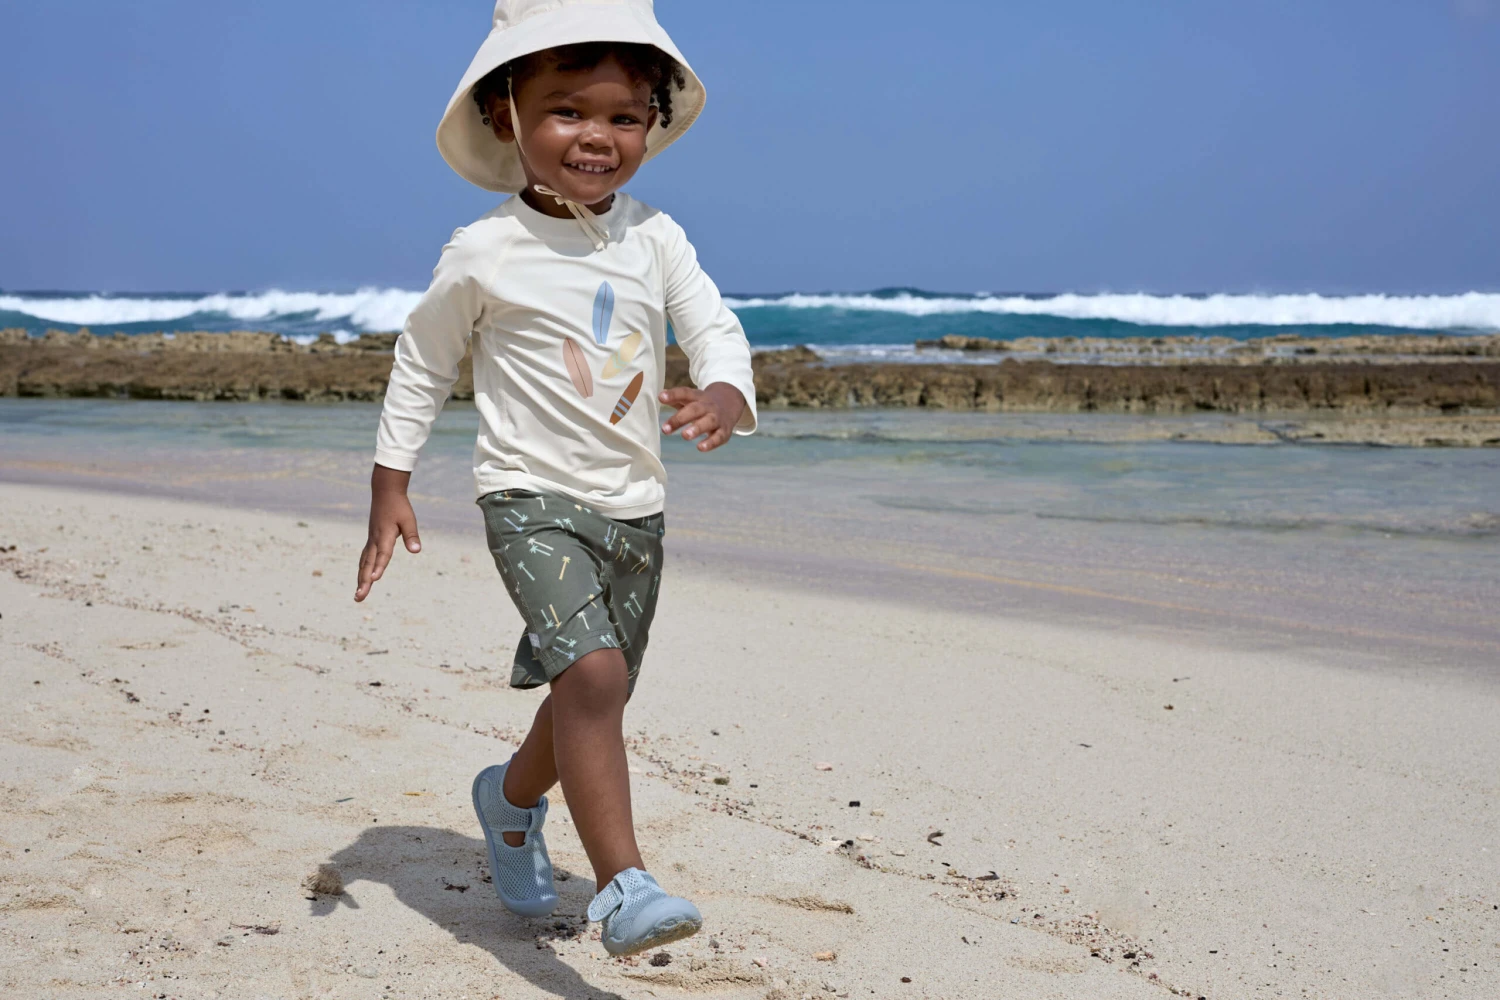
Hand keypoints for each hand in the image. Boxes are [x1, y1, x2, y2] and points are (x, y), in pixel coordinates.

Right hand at [355, 464, 419, 601]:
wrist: (385, 492)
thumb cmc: (399, 506)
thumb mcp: (409, 520)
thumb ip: (411, 536)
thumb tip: (416, 551)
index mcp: (385, 536)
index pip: (383, 555)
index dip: (379, 567)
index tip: (373, 580)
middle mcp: (375, 541)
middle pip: (368, 564)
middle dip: (364, 582)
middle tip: (359, 598)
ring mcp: (371, 541)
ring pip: (364, 563)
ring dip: (360, 579)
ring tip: (358, 595)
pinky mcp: (371, 540)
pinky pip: (364, 558)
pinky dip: (362, 570)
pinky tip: (362, 578)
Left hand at [658, 382, 745, 452]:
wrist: (730, 403)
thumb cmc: (702, 404)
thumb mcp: (691, 398)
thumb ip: (676, 398)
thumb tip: (659, 397)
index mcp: (697, 397)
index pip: (685, 393)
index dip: (673, 395)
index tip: (661, 397)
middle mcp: (708, 406)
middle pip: (695, 409)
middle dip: (680, 419)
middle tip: (665, 429)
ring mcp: (717, 418)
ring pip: (709, 422)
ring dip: (697, 429)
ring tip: (685, 436)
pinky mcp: (724, 431)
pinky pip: (719, 436)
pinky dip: (711, 443)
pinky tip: (700, 447)